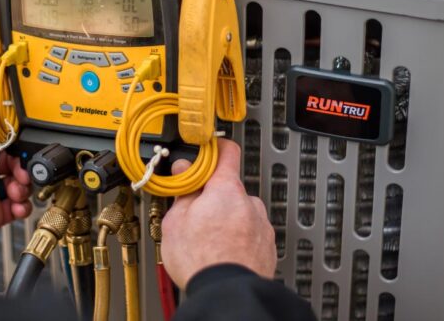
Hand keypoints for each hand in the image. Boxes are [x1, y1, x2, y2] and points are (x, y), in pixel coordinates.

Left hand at [0, 127, 32, 257]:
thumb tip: (1, 132)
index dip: (8, 142)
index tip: (20, 146)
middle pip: (8, 161)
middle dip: (19, 167)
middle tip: (21, 174)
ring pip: (15, 183)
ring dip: (22, 187)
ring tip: (16, 194)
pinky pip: (16, 205)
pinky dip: (21, 206)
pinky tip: (17, 207)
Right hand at [161, 139, 275, 287]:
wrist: (227, 294)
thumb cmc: (202, 261)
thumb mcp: (176, 222)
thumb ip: (184, 190)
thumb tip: (184, 171)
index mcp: (226, 190)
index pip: (227, 152)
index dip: (214, 150)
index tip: (204, 154)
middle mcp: (249, 203)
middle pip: (230, 189)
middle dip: (213, 198)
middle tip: (195, 215)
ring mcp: (261, 225)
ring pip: (241, 212)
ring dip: (227, 220)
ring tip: (208, 241)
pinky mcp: (268, 246)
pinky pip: (250, 233)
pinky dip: (238, 238)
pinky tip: (222, 252)